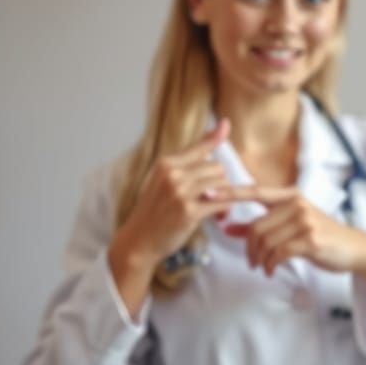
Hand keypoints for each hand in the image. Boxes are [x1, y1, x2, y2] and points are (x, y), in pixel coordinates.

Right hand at [110, 117, 238, 276]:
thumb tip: (208, 145)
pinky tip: (221, 215)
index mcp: (166, 163)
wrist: (139, 240)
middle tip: (213, 195)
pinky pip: (222, 203)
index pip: (199, 147)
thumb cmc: (154, 210)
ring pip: (221, 183)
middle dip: (219, 180)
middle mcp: (173, 174)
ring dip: (224, 195)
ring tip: (216, 206)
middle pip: (217, 167)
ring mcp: (181, 192)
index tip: (226, 123)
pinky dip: (225, 209)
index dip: (215, 136)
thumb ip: (184, 164)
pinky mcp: (190, 212)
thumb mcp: (162, 180)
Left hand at [213, 184, 365, 290]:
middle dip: (248, 248)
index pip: (254, 192)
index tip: (208, 195)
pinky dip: (270, 265)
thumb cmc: (320, 236)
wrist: (353, 248)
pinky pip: (278, 252)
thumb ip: (260, 225)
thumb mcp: (290, 226)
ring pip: (265, 241)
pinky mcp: (310, 239)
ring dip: (259, 259)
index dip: (230, 193)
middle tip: (251, 262)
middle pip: (256, 226)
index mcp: (290, 196)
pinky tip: (272, 270)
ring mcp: (305, 220)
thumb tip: (228, 227)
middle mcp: (297, 204)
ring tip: (264, 267)